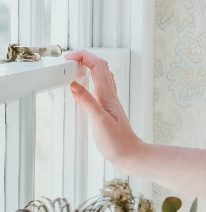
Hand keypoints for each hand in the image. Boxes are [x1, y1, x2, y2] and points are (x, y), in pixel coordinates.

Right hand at [65, 51, 143, 170]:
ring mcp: (110, 102)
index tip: (69, 56)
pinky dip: (92, 80)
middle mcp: (110, 95)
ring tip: (75, 67)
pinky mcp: (108, 110)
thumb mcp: (98, 121)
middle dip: (86, 58)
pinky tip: (85, 87)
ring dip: (89, 67)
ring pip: (102, 76)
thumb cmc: (117, 142)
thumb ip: (87, 101)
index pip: (97, 66)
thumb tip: (74, 84)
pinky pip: (101, 87)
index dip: (83, 56)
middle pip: (101, 67)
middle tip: (70, 59)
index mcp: (107, 95)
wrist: (130, 155)